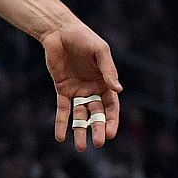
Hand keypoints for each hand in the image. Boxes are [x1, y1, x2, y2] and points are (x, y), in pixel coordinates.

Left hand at [42, 17, 122, 150]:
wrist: (59, 31)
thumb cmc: (84, 37)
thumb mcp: (100, 51)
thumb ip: (108, 70)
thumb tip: (118, 89)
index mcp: (105, 82)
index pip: (111, 106)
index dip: (111, 120)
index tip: (109, 133)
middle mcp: (93, 89)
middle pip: (96, 114)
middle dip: (97, 129)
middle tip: (98, 143)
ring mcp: (77, 91)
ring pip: (80, 116)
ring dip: (80, 131)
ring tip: (81, 147)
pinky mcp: (62, 89)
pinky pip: (63, 109)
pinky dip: (62, 123)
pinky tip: (60, 137)